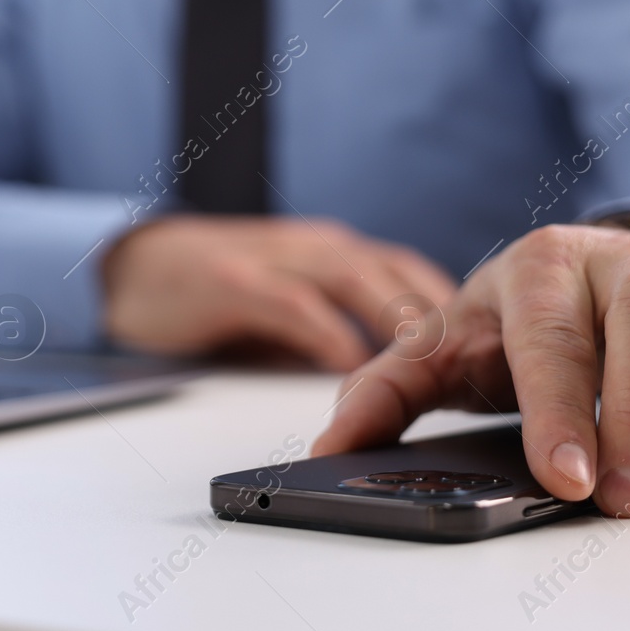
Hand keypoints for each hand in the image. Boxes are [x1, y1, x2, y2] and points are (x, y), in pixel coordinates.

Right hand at [102, 215, 457, 370]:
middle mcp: (316, 248)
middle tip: (485, 362)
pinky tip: (349, 363)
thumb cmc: (217, 292)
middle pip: (396, 275)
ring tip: (436, 364)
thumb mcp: (293, 307)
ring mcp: (275, 259)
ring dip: (396, 320)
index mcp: (336, 254)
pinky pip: (292, 303)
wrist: (133, 267)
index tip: (496, 351)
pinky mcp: (233, 279)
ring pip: (355, 281)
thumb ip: (342, 329)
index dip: (457, 309)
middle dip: (443, 317)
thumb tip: (395, 382)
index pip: (412, 275)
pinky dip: (326, 331)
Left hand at [311, 224, 629, 516]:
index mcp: (542, 263)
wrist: (613, 269)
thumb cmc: (527, 322)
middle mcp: (629, 259)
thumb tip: (331, 445)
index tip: (566, 478)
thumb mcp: (453, 344)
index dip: (561, 407)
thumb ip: (389, 390)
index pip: (554, 331)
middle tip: (623, 499)